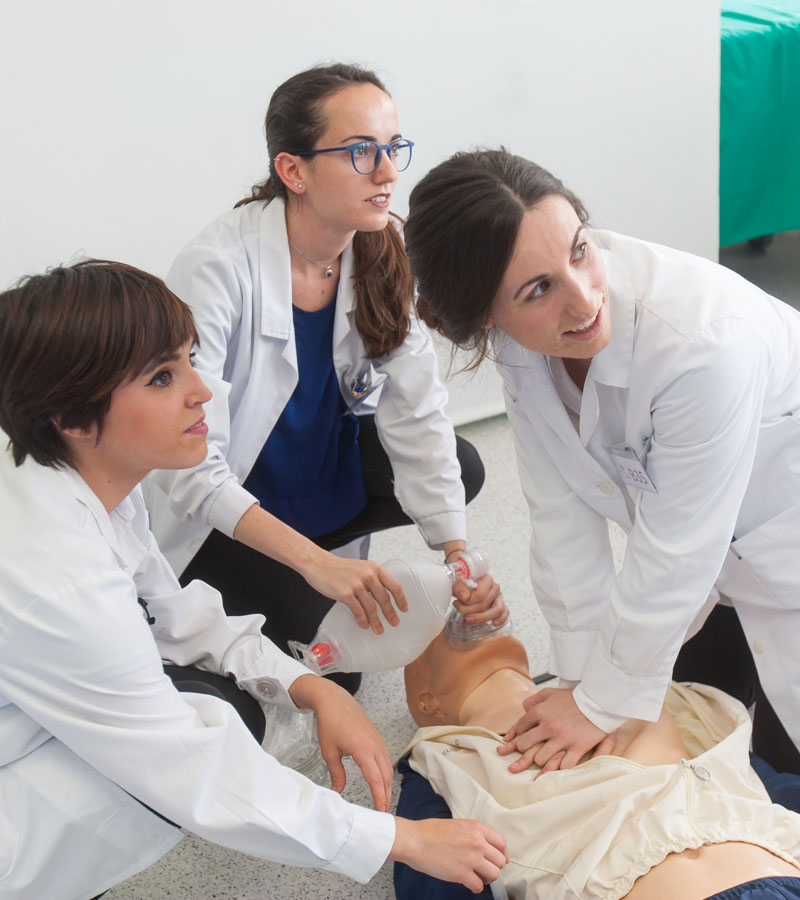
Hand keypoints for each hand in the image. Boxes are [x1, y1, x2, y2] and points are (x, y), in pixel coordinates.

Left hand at [288, 675, 393, 810]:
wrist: (333, 699)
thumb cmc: (329, 722)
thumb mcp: (329, 751)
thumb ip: (336, 773)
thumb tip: (338, 791)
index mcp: (363, 750)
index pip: (375, 779)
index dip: (379, 797)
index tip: (380, 811)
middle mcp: (374, 745)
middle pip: (385, 775)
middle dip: (386, 794)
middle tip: (383, 811)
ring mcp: (377, 740)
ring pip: (388, 766)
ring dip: (387, 784)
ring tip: (383, 798)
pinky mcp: (376, 736)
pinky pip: (385, 757)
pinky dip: (385, 771)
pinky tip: (381, 778)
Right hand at [301, 551, 407, 633]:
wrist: (319, 564)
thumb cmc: (338, 567)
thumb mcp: (361, 567)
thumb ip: (372, 578)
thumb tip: (382, 596)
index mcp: (375, 568)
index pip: (394, 586)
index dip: (401, 599)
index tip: (404, 609)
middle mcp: (368, 575)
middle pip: (385, 599)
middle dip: (390, 614)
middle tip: (394, 623)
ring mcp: (357, 584)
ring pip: (372, 607)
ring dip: (376, 621)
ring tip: (378, 629)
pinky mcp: (345, 593)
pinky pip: (358, 611)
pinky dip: (363, 620)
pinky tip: (364, 625)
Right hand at [390, 816, 507, 892]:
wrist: (414, 840)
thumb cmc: (430, 832)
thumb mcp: (458, 825)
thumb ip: (474, 834)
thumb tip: (486, 847)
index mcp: (476, 828)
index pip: (502, 843)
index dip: (502, 854)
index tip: (498, 860)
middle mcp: (477, 842)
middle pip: (500, 861)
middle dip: (493, 867)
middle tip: (484, 869)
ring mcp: (471, 858)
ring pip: (494, 874)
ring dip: (486, 878)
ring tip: (476, 876)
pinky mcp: (461, 873)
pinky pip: (479, 886)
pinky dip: (475, 887)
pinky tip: (467, 883)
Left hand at [451, 573, 507, 626]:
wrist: (463, 585)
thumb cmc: (461, 583)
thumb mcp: (456, 582)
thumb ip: (459, 587)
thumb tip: (465, 597)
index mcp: (486, 578)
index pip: (480, 595)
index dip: (467, 602)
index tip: (456, 602)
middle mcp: (495, 587)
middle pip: (485, 604)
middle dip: (469, 610)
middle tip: (458, 608)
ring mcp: (498, 596)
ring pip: (497, 610)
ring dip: (481, 618)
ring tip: (468, 619)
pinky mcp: (500, 604)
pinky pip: (505, 612)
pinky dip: (501, 619)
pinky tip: (493, 623)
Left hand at [496, 687, 613, 775]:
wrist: (598, 701)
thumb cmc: (573, 697)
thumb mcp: (549, 692)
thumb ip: (534, 700)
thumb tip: (523, 710)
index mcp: (540, 712)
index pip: (520, 727)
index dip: (516, 735)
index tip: (512, 741)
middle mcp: (548, 726)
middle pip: (525, 745)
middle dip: (523, 750)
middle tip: (524, 754)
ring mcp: (562, 738)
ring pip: (540, 758)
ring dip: (540, 760)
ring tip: (542, 759)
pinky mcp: (577, 747)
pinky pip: (562, 765)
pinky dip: (559, 768)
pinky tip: (557, 767)